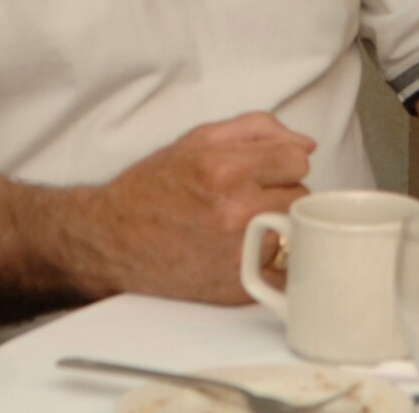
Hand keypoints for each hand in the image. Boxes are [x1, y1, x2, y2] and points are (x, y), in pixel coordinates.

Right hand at [89, 111, 313, 304]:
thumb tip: (307, 144)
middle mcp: (234, 213)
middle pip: (300, 195)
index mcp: (225, 170)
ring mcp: (238, 254)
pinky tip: (240, 249)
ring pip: (294, 230)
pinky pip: (283, 266)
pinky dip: (269, 257)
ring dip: (276, 225)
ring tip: (239, 224)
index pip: (298, 160)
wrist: (112, 240)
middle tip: (244, 198)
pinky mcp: (239, 287)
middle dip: (278, 192)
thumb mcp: (199, 139)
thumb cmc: (154, 187)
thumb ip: (258, 129)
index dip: (281, 163)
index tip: (262, 170)